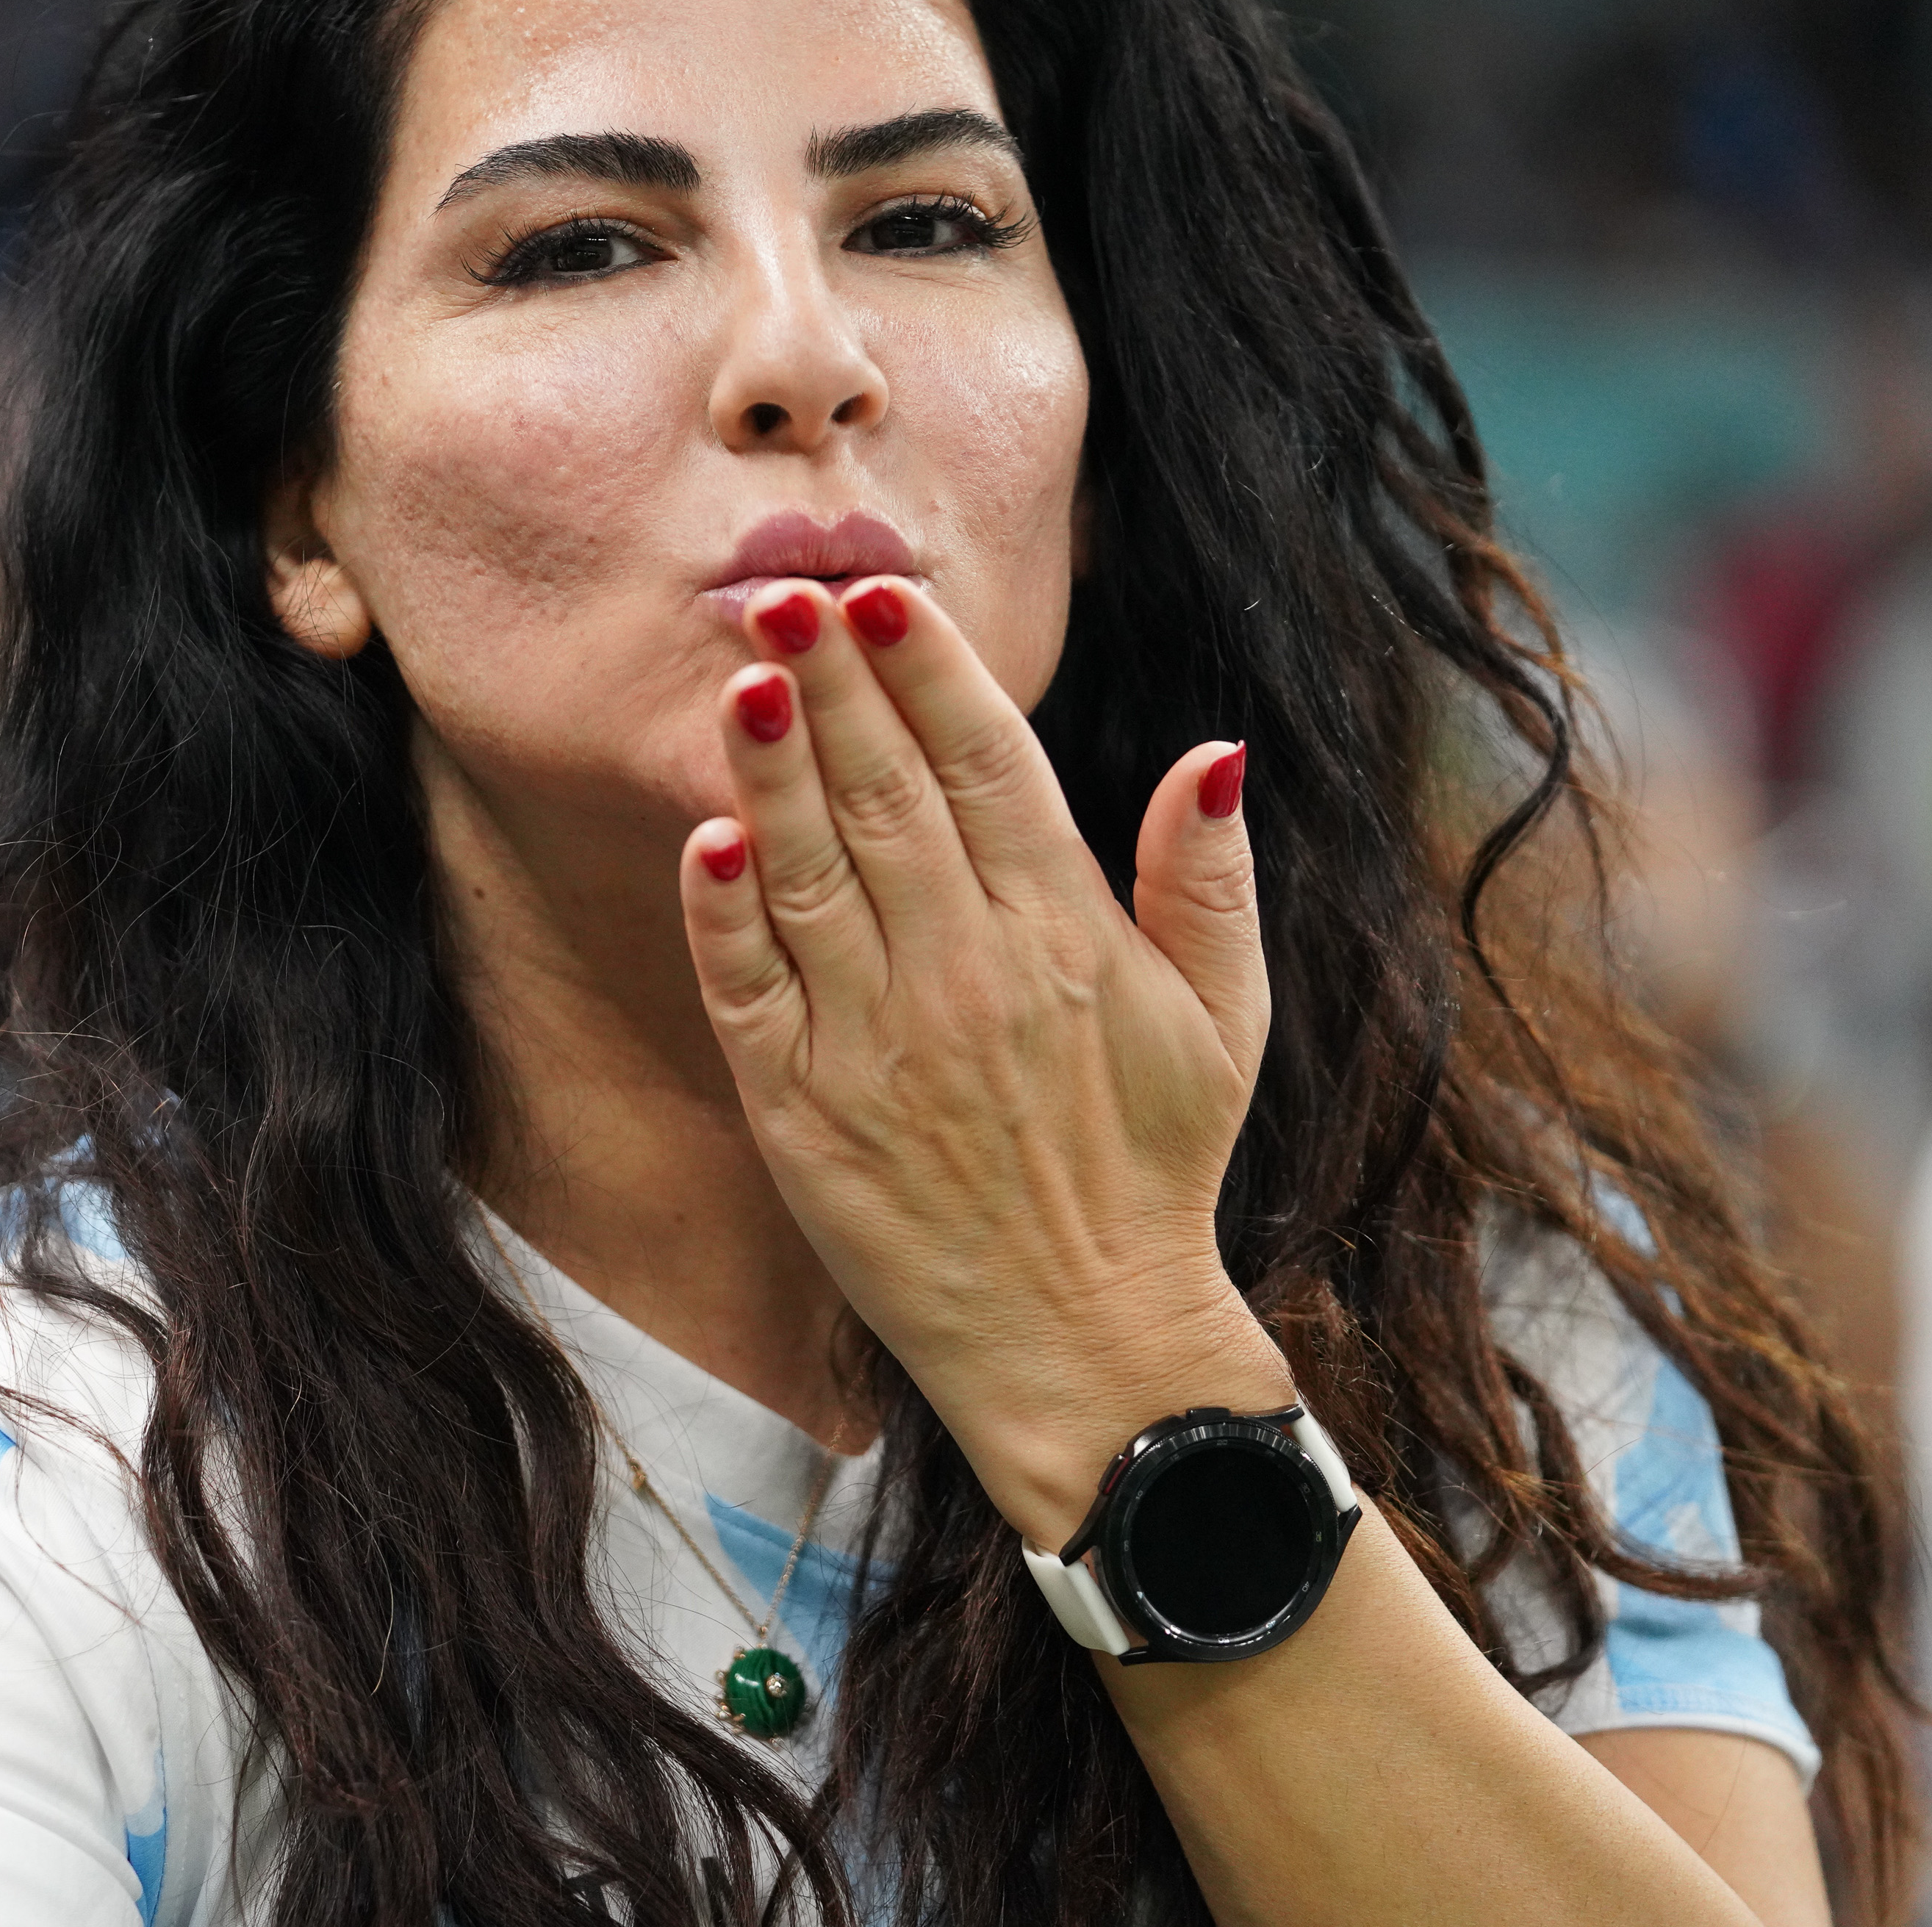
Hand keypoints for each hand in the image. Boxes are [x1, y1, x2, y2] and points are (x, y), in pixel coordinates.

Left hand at [678, 576, 1285, 1547]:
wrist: (1086, 1345)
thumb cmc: (1151, 1174)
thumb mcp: (1221, 1025)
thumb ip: (1206, 884)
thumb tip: (1212, 749)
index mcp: (1069, 941)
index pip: (990, 768)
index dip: (931, 673)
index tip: (885, 592)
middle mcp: (971, 977)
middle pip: (889, 795)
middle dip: (835, 683)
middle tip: (782, 585)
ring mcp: (880, 1045)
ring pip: (813, 874)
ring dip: (773, 768)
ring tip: (743, 672)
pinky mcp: (805, 1115)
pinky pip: (752, 991)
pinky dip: (726, 913)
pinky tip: (709, 834)